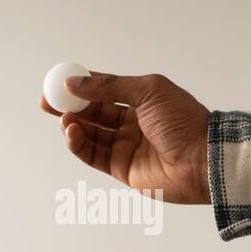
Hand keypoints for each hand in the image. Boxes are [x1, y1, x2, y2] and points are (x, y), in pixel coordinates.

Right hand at [40, 72, 212, 204]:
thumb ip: (109, 87)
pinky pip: (94, 155)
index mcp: (141, 100)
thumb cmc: (183, 121)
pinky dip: (79, 145)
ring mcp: (127, 147)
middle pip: (93, 113)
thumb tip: (75, 82)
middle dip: (69, 107)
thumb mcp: (147, 92)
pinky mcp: (122, 169)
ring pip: (90, 135)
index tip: (57, 83)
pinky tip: (72, 133)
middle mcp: (132, 123)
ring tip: (64, 119)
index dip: (80, 87)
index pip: (104, 91)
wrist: (202, 159)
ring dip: (73, 126)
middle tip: (47, 103)